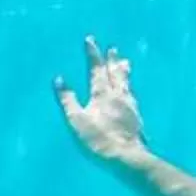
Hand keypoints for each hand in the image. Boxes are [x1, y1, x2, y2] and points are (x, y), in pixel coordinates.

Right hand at [55, 36, 148, 165]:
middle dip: (112, 59)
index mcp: (102, 93)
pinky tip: (130, 92)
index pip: (96, 69)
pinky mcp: (136, 116)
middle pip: (115, 73)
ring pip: (126, 82)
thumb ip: (68, 100)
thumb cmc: (97, 139)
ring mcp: (130, 105)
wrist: (126, 156)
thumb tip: (59, 80)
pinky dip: (129, 87)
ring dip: (124, 71)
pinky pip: (132, 95)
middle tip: (113, 48)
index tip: (90, 39)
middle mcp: (118, 95)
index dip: (93, 54)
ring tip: (126, 62)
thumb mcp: (76, 120)